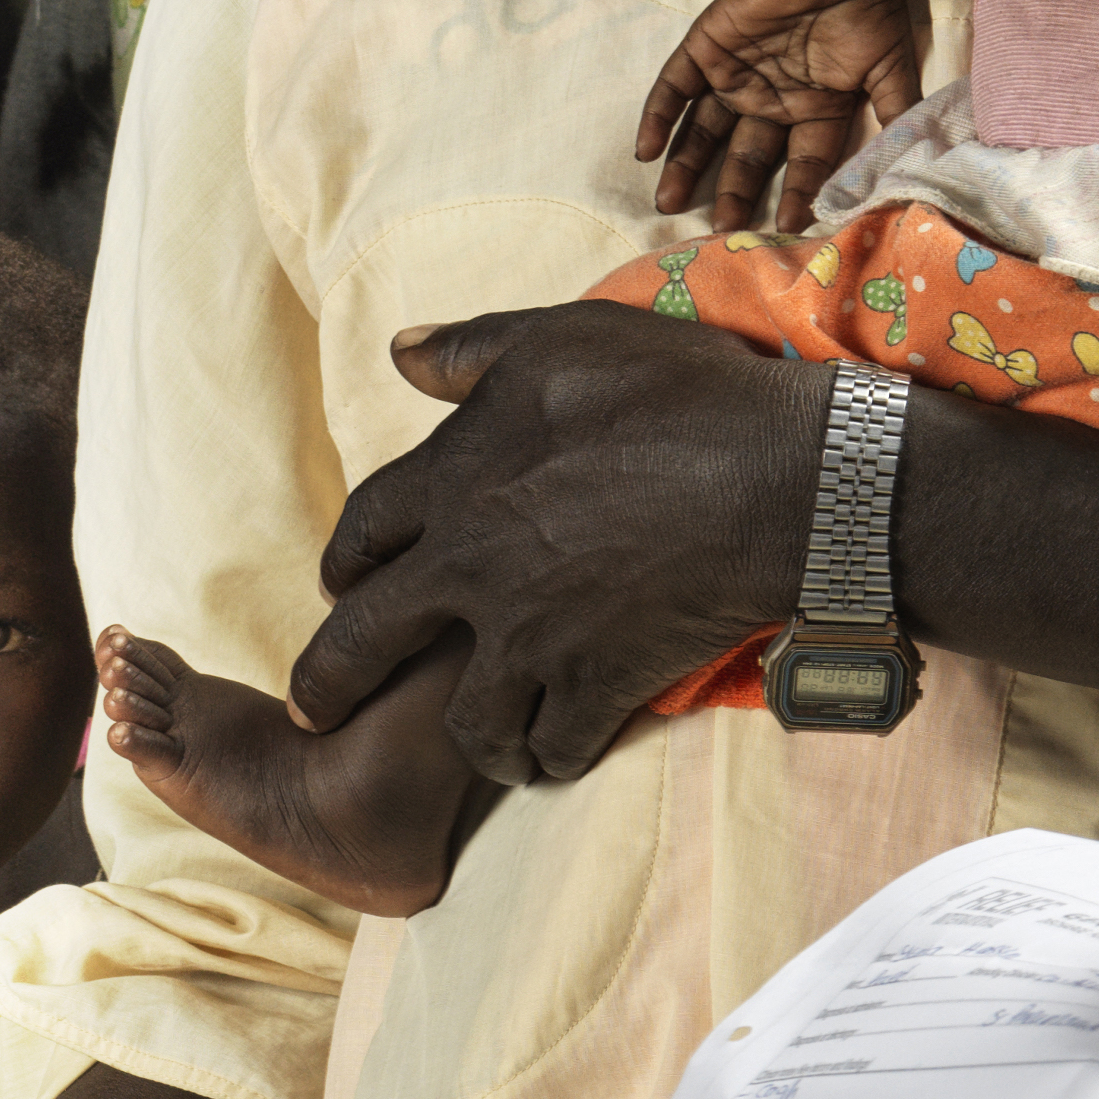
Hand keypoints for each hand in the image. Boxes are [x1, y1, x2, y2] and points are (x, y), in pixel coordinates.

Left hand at [285, 303, 826, 791]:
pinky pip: (551, 745)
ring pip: (461, 718)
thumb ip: (473, 350)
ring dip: (466, 736)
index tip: (335, 585)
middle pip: (363, 641)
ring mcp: (530, 636)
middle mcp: (471, 568)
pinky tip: (553, 755)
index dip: (343, 561)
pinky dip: (550, 757)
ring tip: (478, 744)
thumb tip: (399, 351)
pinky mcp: (595, 684)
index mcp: (453, 483)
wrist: (783, 479)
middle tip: (315, 707)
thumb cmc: (679, 395)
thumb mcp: (565, 341)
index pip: (362, 530)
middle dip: (330, 680)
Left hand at [638, 0, 924, 232]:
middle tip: (717, 229)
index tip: (786, 224)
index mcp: (814, 106)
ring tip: (667, 203)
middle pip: (744, 154)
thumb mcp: (889, 69)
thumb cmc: (866, 11)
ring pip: (702, 129)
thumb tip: (906, 165)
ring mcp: (735, 74)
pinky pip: (672, 88)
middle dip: (730, 191)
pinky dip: (656, 117)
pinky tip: (644, 152)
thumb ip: (893, 114)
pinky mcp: (704, 50)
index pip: (801, 161)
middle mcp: (770, 96)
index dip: (795, 192)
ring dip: (684, 165)